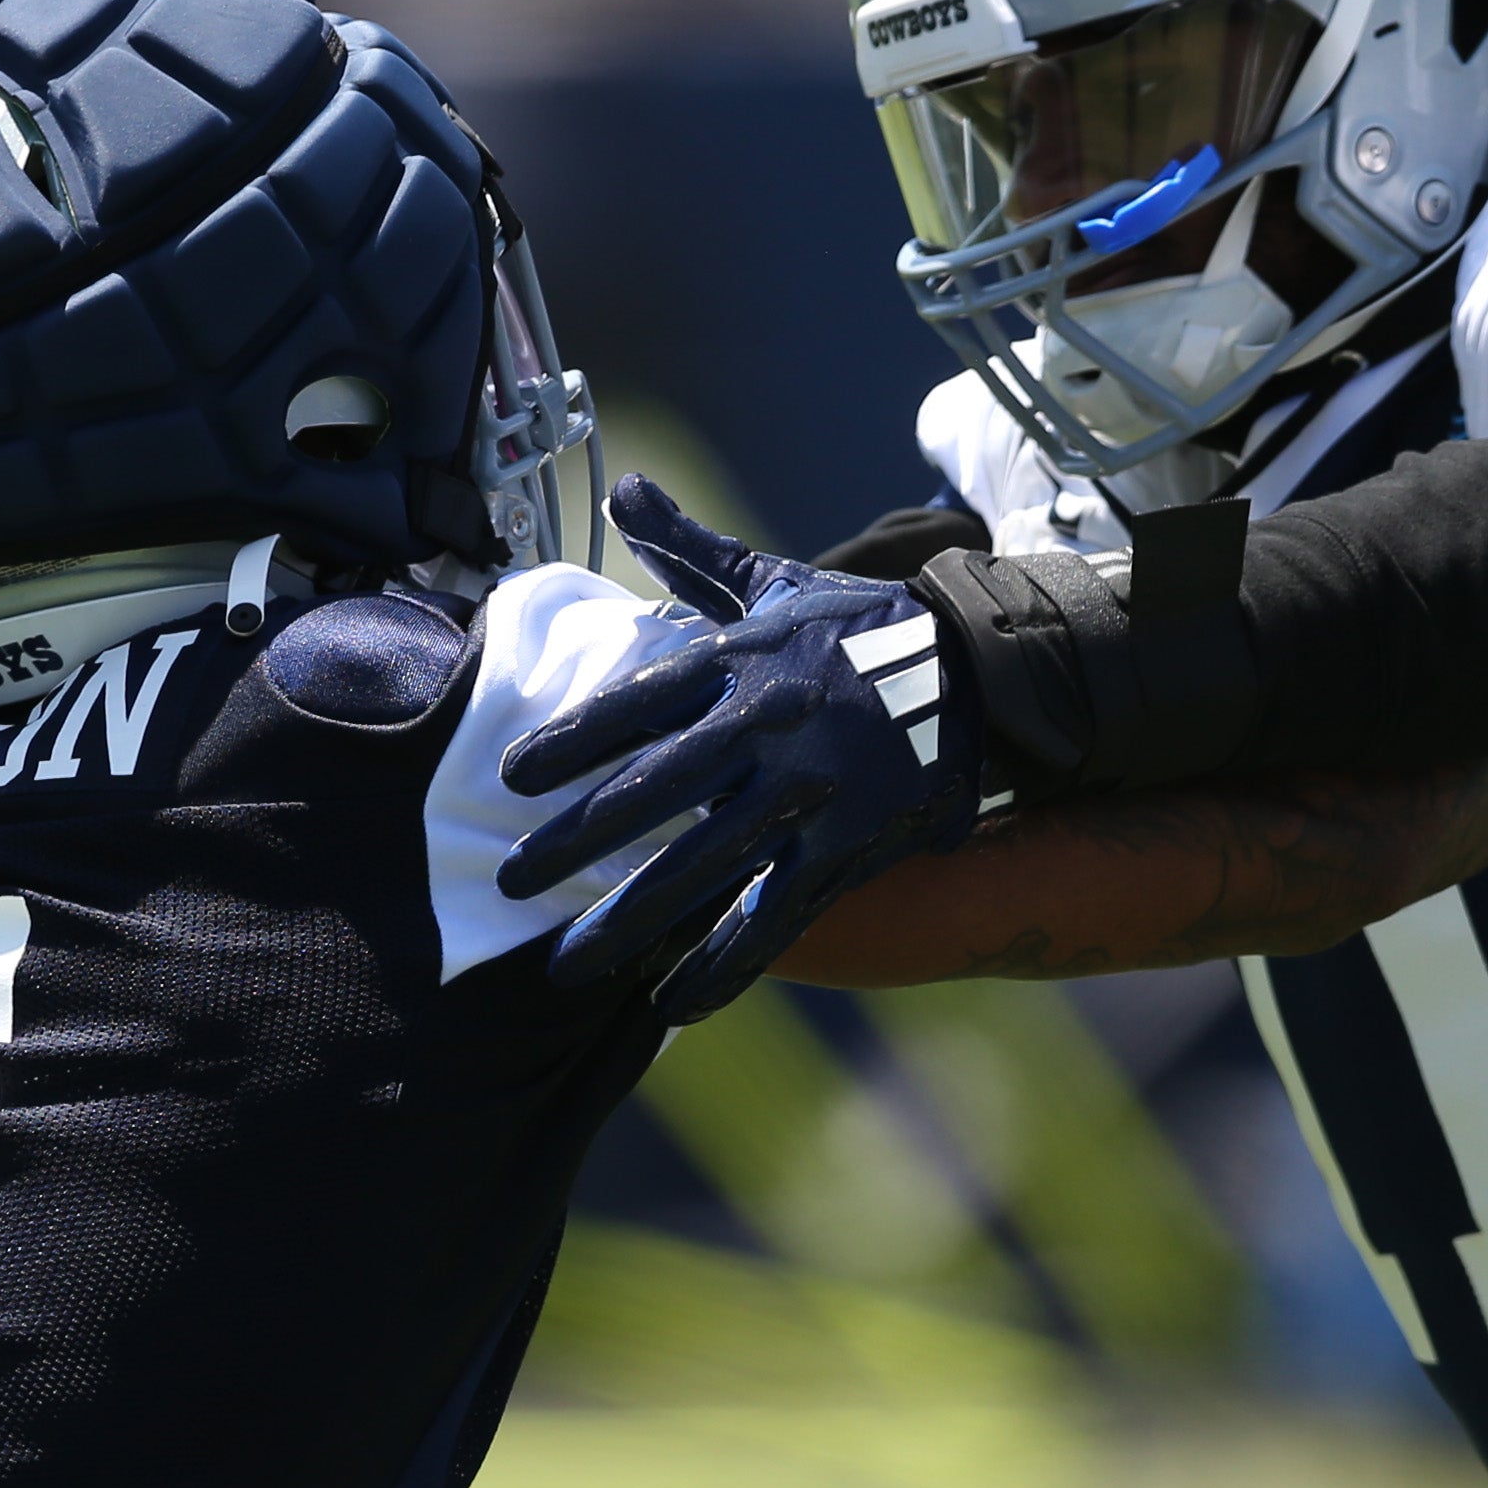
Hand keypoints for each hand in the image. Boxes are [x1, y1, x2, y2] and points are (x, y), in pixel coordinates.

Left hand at [497, 475, 983, 1020]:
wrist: (977, 672)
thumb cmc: (860, 629)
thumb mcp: (777, 583)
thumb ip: (694, 552)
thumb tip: (626, 488)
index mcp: (739, 661)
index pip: (637, 701)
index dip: (571, 739)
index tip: (511, 776)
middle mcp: (766, 727)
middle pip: (652, 792)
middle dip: (575, 843)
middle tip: (511, 883)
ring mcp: (807, 794)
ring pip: (702, 867)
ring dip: (630, 920)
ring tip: (569, 963)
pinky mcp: (847, 848)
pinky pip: (774, 917)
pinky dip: (723, 962)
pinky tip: (671, 999)